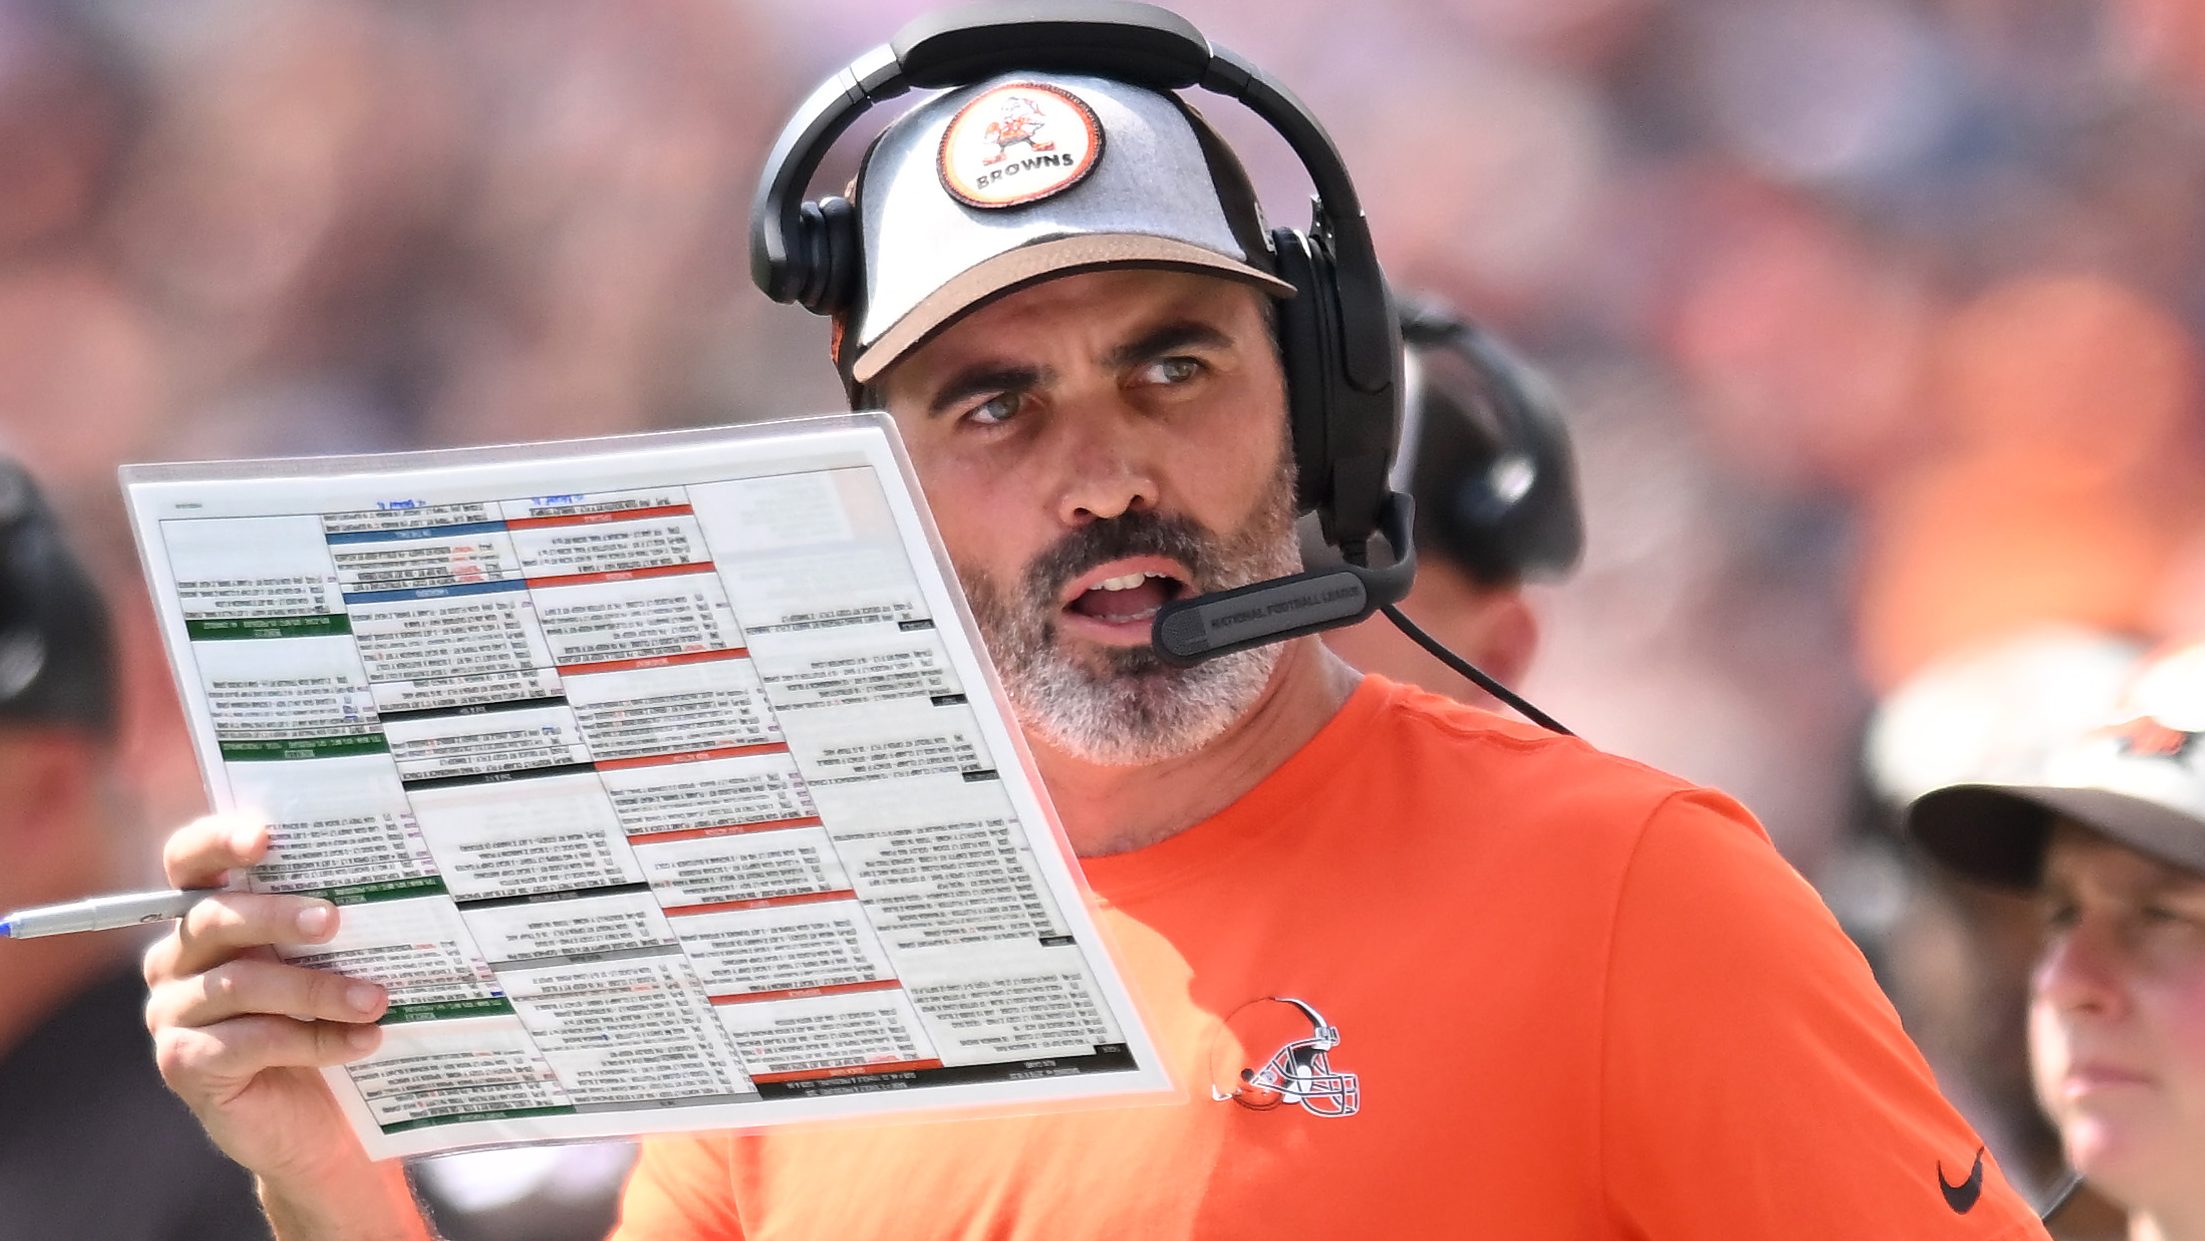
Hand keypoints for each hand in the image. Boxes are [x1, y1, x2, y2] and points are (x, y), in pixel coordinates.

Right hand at [142, 815, 389, 1190]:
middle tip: (334, 920)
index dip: (218, 842)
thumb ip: (330, 926)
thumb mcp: (329, 964)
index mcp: (207, 917)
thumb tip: (393, 881)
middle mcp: (177, 960)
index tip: (265, 838)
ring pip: (239, 984)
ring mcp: (174, 1013)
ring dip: (316, 989)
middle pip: (214, 919)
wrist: (318, 1124)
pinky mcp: (184, 1064)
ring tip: (376, 1000)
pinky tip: (363, 1041)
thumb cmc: (325, 1024)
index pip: (190, 862)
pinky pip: (249, 1041)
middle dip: (278, 916)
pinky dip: (314, 1039)